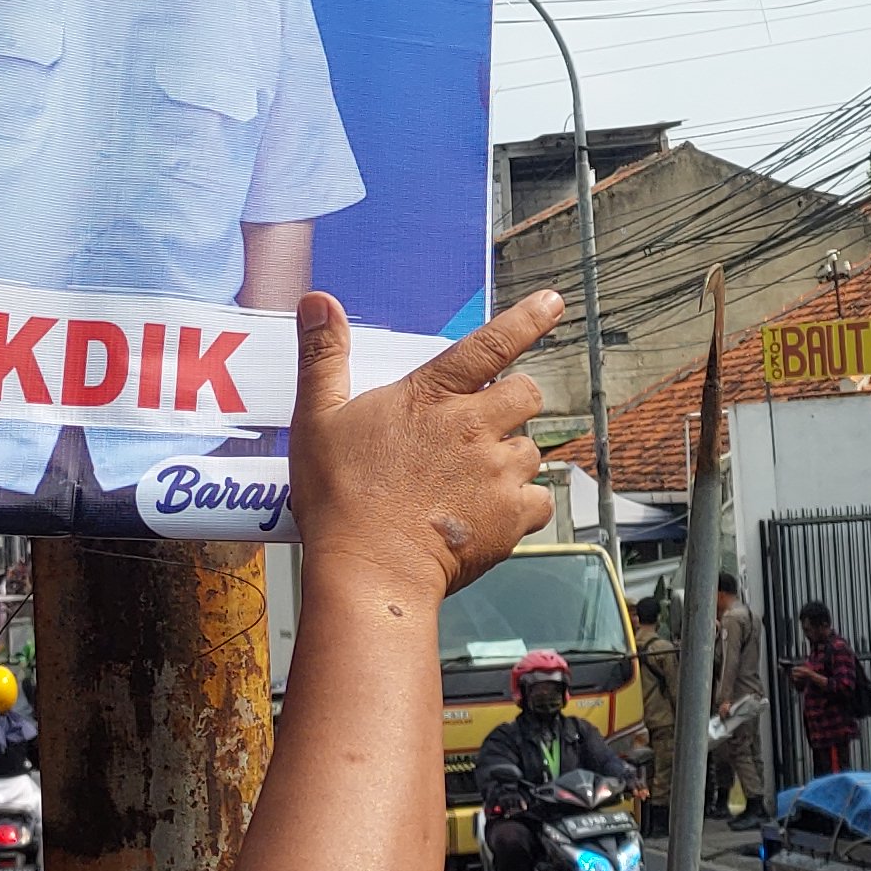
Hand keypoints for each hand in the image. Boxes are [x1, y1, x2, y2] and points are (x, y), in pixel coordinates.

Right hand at [289, 289, 557, 604]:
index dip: (527, 319)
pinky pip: (540, 500)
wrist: (368, 569)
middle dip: (514, 402)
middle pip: (527, 394)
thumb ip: (324, 357)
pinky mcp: (512, 516)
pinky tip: (490, 513)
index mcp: (432, 396)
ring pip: (532, 449)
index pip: (491, 344)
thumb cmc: (339, 496)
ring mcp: (497, 472)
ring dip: (510, 458)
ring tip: (469, 481)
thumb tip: (318, 301)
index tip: (554, 302)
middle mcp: (474, 427)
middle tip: (482, 426)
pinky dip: (524, 505)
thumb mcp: (317, 418)